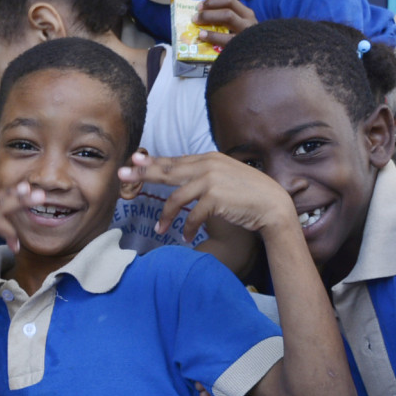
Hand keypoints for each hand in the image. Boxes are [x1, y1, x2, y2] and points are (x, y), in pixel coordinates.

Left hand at [118, 151, 295, 241]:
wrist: (273, 204)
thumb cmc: (249, 194)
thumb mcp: (225, 176)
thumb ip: (205, 175)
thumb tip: (184, 180)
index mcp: (208, 158)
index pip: (174, 160)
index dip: (152, 162)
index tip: (134, 161)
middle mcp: (207, 165)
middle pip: (168, 170)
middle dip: (143, 173)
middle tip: (122, 176)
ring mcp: (211, 180)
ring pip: (176, 197)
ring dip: (166, 215)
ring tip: (160, 228)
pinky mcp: (215, 197)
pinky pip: (192, 215)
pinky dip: (187, 227)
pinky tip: (186, 237)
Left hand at [195, 0, 257, 48]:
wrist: (260, 58)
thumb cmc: (245, 41)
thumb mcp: (240, 27)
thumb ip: (226, 21)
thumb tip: (203, 15)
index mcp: (246, 14)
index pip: (229, 0)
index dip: (213, 1)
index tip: (200, 5)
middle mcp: (248, 21)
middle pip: (227, 8)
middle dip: (209, 10)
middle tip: (196, 15)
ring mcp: (247, 32)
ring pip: (228, 17)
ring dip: (209, 17)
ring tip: (196, 22)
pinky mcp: (243, 46)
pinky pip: (226, 38)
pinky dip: (212, 35)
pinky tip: (202, 35)